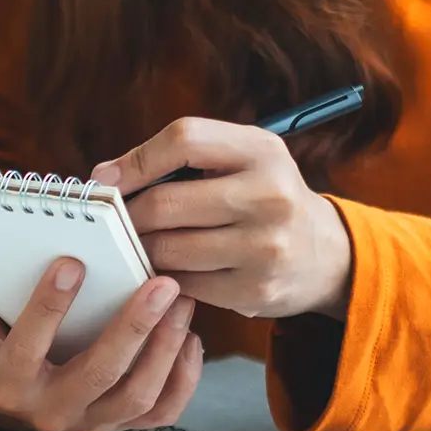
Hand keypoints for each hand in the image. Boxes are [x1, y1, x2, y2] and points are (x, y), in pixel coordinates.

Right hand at [0, 250, 202, 430]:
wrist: (9, 400)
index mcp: (6, 382)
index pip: (26, 347)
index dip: (47, 307)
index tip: (72, 262)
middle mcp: (49, 410)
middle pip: (98, 374)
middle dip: (134, 327)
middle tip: (161, 282)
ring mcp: (90, 422)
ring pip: (136, 394)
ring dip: (165, 347)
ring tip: (180, 300)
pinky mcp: (121, 425)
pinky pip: (162, 412)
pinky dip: (183, 377)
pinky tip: (188, 337)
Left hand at [94, 117, 352, 319]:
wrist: (326, 254)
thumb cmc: (265, 197)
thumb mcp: (244, 158)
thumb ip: (184, 156)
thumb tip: (105, 177)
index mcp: (262, 151)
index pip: (184, 140)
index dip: (134, 160)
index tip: (104, 179)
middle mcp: (269, 196)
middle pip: (165, 203)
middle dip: (127, 214)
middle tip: (113, 221)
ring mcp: (265, 247)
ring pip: (168, 248)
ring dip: (141, 248)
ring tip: (138, 243)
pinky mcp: (255, 290)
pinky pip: (183, 283)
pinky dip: (163, 277)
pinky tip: (164, 269)